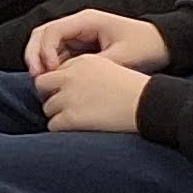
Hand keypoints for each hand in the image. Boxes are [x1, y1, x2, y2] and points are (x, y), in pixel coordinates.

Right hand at [25, 9, 171, 77]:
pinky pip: (58, 53)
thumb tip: (71, 78)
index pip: (53, 30)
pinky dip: (52, 66)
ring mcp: (78, 35)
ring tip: (41, 81)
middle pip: (42, 34)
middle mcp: (78, 25)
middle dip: (35, 54)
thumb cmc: (147, 46)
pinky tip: (55, 81)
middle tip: (36, 76)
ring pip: (46, 44)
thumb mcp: (123, 57)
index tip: (51, 71)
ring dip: (41, 61)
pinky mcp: (81, 46)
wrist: (165, 44)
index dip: (46, 50)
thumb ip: (95, 65)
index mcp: (87, 21)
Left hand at [35, 54, 154, 132]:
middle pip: (43, 85)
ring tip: (78, 121)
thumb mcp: (111, 69)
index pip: (56, 72)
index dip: (61, 85)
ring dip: (58, 115)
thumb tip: (70, 87)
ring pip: (47, 107)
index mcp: (82, 62)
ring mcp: (69, 97)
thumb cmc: (137, 92)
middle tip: (66, 108)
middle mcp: (71, 76)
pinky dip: (62, 129)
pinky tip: (77, 130)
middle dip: (51, 96)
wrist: (150, 106)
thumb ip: (87, 74)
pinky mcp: (71, 117)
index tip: (72, 95)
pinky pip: (53, 125)